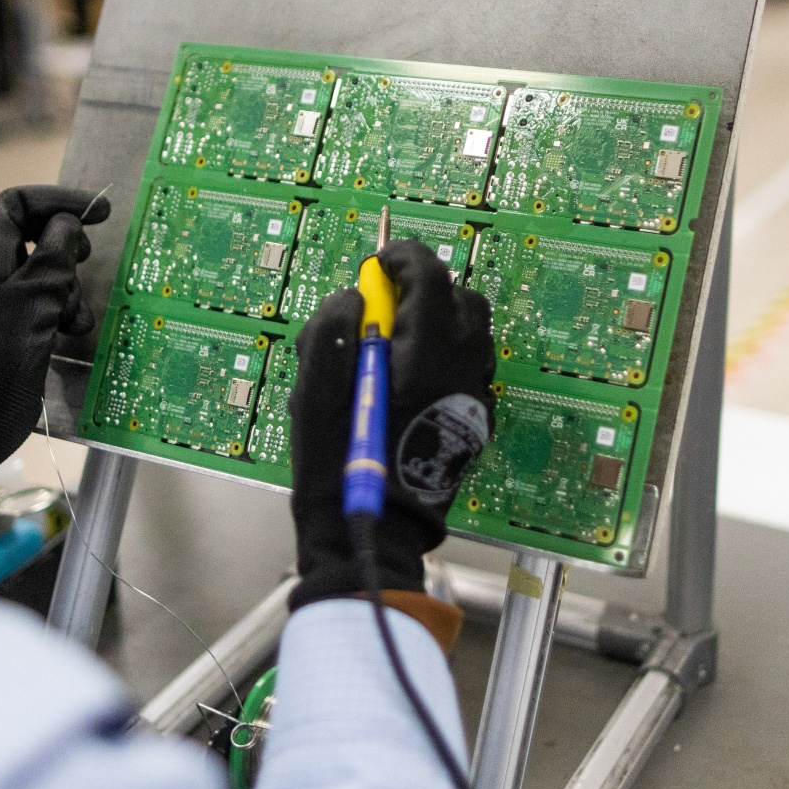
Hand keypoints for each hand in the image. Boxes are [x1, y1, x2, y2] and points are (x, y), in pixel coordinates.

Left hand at [0, 185, 109, 501]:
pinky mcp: (25, 330)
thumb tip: (67, 226)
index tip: (95, 211)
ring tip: (73, 314)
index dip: (55, 200)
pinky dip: (68, 313)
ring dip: (72, 289)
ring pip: (51, 274)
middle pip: (38, 237)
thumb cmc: (2, 352)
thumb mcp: (34, 297)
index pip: (16, 205)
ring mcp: (11, 304)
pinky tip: (72, 332)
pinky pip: (53, 306)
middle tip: (86, 258)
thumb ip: (54, 254)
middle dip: (68, 248)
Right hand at [287, 241, 495, 608]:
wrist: (377, 532)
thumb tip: (354, 300)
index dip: (400, 257)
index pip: (427, 275)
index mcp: (423, 352)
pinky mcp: (475, 420)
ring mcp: (474, 394)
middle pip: (462, 297)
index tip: (377, 264)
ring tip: (397, 347)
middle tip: (384, 306)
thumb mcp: (313, 392)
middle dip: (425, 289)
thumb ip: (331, 331)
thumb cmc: (338, 465)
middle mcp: (461, 366)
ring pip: (472, 332)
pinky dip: (445, 356)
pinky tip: (410, 383)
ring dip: (438, 323)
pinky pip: (470, 366)